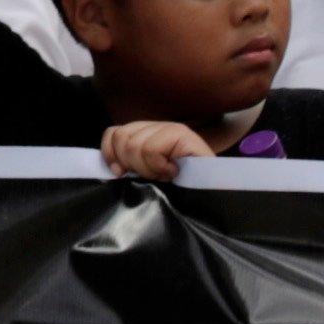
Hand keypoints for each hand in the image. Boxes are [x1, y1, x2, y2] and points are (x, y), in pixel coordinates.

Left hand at [97, 118, 212, 180]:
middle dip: (133, 165)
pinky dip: (158, 166)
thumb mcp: (147, 174)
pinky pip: (152, 149)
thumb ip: (128, 162)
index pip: (114, 133)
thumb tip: (112, 165)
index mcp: (148, 132)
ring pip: (135, 145)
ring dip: (149, 169)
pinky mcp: (185, 137)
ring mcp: (173, 129)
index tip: (120, 172)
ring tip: (165, 175)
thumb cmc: (180, 189)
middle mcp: (160, 126)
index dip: (111, 153)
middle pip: (122, 138)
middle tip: (153, 175)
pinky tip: (173, 172)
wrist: (212, 197)